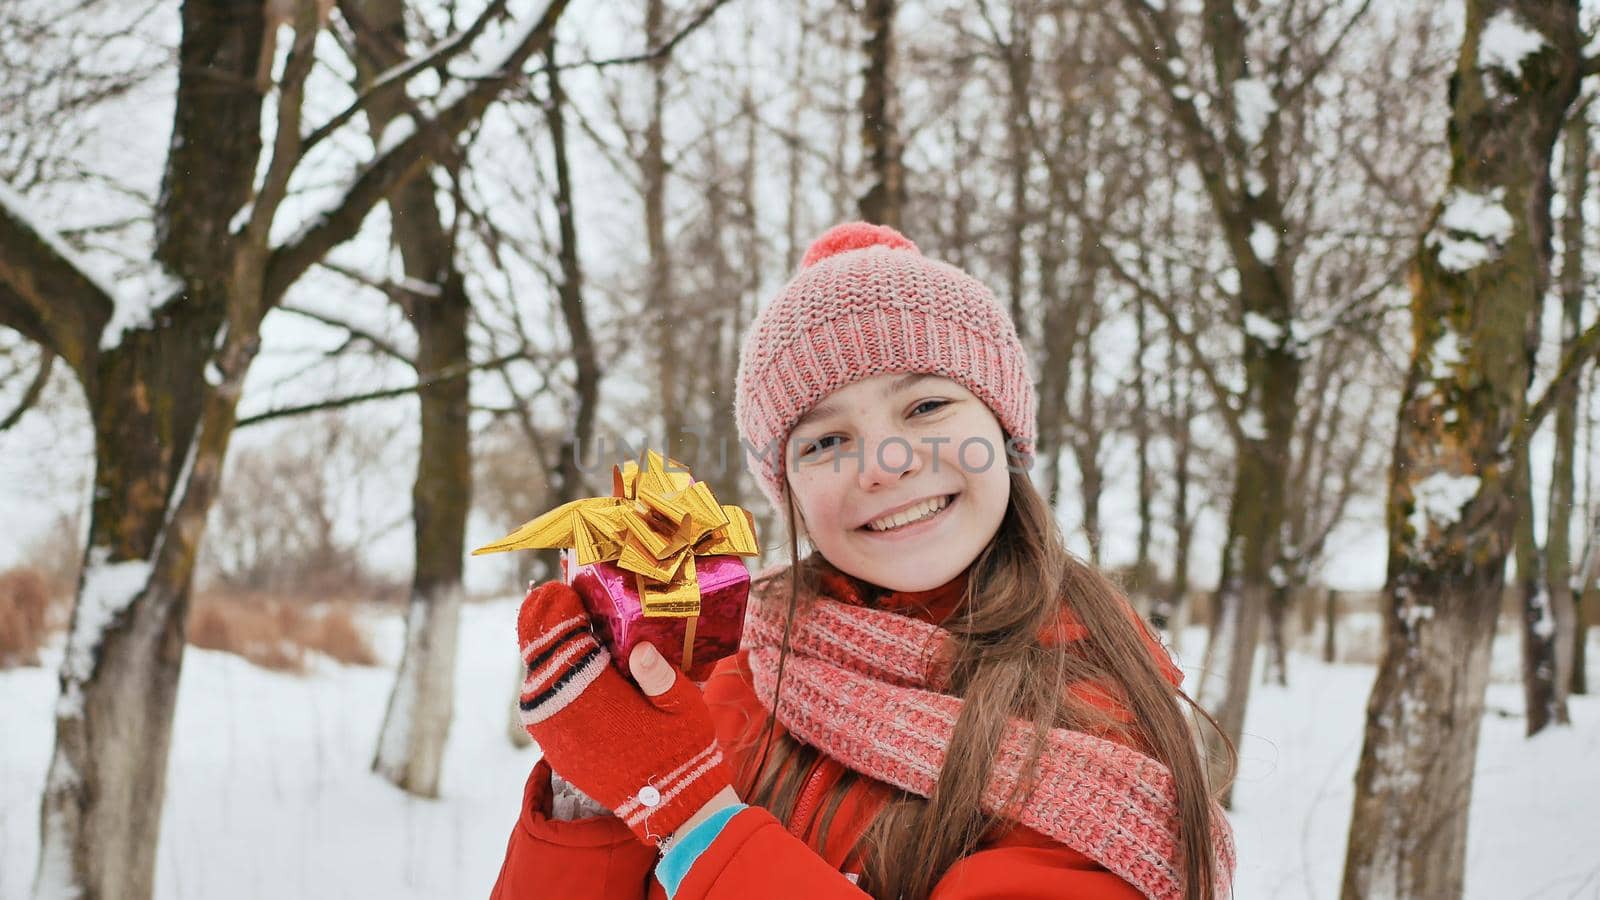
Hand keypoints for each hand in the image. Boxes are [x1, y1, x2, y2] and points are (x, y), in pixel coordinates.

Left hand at [516, 581, 735, 845]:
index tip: (560, 587)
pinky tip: (563, 669)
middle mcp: (567, 717)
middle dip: (547, 626)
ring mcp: (557, 738)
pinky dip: (548, 684)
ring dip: (546, 655)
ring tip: (558, 628)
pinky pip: (542, 708)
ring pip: (538, 683)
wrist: (673, 809)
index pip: (566, 643)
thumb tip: (639, 646)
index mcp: (597, 698)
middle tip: (556, 597)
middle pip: (543, 659)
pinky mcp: (558, 753)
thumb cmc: (684, 750)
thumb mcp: (685, 704)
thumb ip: (660, 674)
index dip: (560, 610)